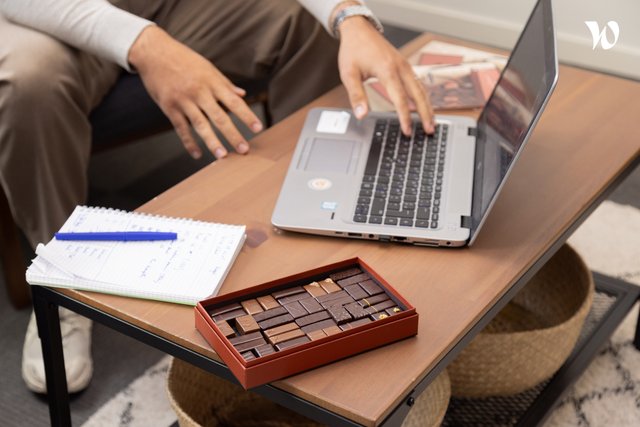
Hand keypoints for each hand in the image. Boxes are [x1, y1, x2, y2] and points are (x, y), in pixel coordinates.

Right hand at [128, 26, 262, 159]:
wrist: (154, 52)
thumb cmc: (183, 59)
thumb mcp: (207, 67)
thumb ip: (224, 83)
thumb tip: (242, 95)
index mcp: (211, 82)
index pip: (233, 102)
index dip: (246, 115)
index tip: (258, 128)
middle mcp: (199, 92)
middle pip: (219, 117)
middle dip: (233, 135)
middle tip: (244, 150)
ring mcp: (183, 100)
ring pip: (200, 125)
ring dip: (212, 142)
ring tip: (223, 156)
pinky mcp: (169, 107)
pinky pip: (181, 128)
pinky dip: (189, 142)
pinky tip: (198, 154)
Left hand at [337, 17, 434, 134]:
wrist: (358, 29)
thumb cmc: (353, 50)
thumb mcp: (348, 74)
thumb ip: (356, 95)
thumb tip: (361, 114)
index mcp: (387, 70)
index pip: (400, 98)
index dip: (405, 116)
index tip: (407, 130)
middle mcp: (400, 67)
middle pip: (418, 94)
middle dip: (425, 113)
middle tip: (429, 130)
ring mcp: (405, 65)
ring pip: (421, 88)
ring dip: (427, 106)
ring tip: (431, 122)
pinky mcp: (405, 65)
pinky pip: (418, 83)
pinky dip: (423, 96)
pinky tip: (424, 106)